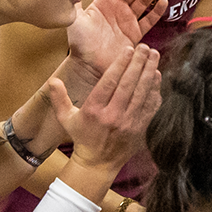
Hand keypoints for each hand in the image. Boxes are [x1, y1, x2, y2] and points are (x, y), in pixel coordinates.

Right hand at [53, 43, 160, 170]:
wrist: (98, 164)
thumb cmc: (82, 137)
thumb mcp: (66, 118)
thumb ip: (59, 98)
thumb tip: (53, 80)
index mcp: (94, 110)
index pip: (109, 82)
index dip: (120, 64)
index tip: (128, 49)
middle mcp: (113, 115)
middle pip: (128, 84)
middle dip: (138, 63)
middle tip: (145, 47)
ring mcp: (129, 123)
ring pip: (142, 93)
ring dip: (150, 72)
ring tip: (154, 56)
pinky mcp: (140, 128)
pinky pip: (150, 106)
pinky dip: (155, 90)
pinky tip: (158, 76)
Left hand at [61, 0, 167, 102]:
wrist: (88, 65)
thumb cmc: (79, 43)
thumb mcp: (75, 19)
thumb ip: (76, 2)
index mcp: (104, 3)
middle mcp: (118, 9)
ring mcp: (128, 21)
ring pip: (143, 2)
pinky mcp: (135, 34)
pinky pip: (148, 21)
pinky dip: (156, 12)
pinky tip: (163, 2)